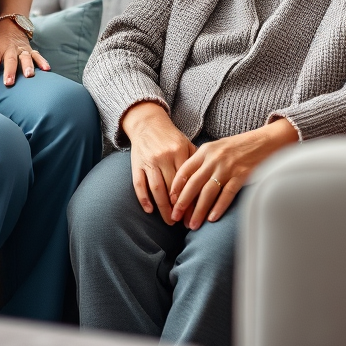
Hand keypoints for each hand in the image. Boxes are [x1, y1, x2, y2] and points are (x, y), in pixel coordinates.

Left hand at [0, 18, 48, 85]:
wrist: (11, 26)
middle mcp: (10, 49)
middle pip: (10, 60)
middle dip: (10, 71)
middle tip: (9, 82)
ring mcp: (21, 49)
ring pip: (25, 57)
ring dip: (28, 66)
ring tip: (29, 76)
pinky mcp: (30, 50)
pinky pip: (37, 55)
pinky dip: (42, 61)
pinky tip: (47, 69)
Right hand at [122, 102, 195, 223]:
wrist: (148, 122)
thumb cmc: (170, 137)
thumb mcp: (185, 143)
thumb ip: (195, 160)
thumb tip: (208, 180)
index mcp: (179, 151)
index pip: (188, 180)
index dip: (192, 198)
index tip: (196, 213)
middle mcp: (164, 157)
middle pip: (173, 187)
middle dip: (179, 207)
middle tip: (184, 223)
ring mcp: (149, 161)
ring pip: (157, 189)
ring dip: (163, 208)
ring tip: (170, 221)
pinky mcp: (137, 164)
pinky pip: (139, 185)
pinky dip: (144, 199)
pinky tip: (150, 211)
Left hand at [169, 119, 297, 230]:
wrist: (264, 141)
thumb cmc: (239, 147)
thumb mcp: (217, 148)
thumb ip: (202, 161)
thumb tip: (187, 182)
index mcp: (205, 150)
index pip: (185, 170)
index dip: (176, 187)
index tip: (170, 201)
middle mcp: (214, 158)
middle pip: (193, 184)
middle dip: (183, 203)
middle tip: (175, 218)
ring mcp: (228, 167)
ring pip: (208, 192)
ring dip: (199, 211)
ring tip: (192, 225)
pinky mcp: (241, 175)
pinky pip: (227, 194)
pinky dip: (218, 207)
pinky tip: (212, 219)